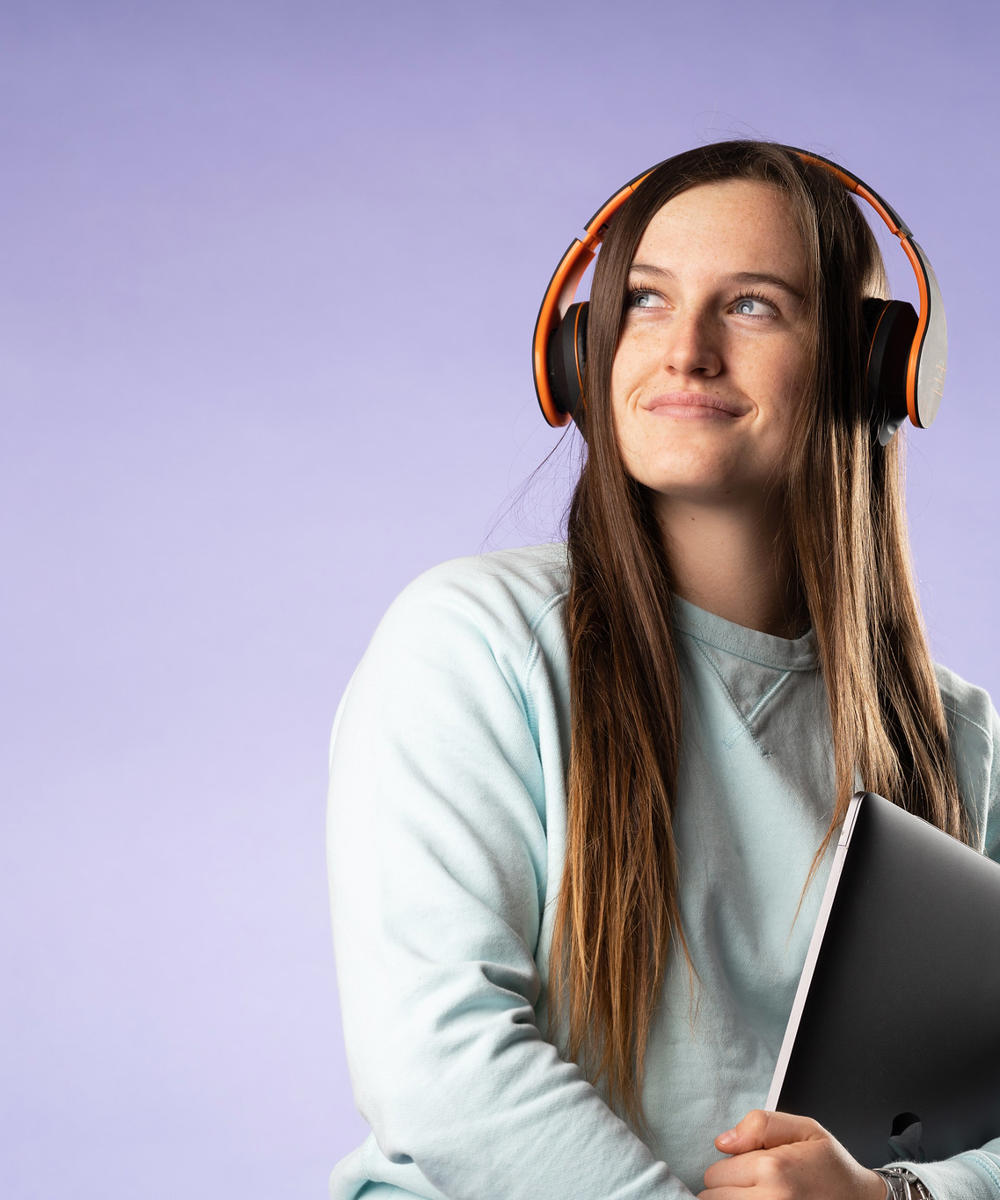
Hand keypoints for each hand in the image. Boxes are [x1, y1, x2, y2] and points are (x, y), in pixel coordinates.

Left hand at [698, 1109, 886, 1198]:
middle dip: (726, 1190)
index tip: (749, 1168)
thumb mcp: (803, 1128)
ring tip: (757, 1195)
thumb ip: (759, 1125)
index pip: (714, 1174)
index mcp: (773, 1169)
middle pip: (712, 1199)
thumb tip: (722, 1142)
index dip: (729, 1168)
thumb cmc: (832, 1166)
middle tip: (753, 1185)